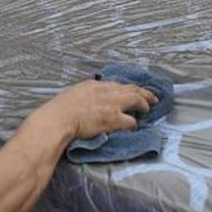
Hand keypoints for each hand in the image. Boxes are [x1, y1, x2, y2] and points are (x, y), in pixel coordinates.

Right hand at [28, 80, 156, 140]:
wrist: (57, 120)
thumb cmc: (59, 112)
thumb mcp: (73, 96)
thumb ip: (86, 97)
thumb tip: (91, 102)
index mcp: (94, 85)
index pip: (117, 84)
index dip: (128, 89)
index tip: (134, 91)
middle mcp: (105, 91)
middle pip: (131, 89)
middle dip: (144, 93)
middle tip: (153, 97)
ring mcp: (111, 104)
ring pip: (136, 100)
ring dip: (144, 105)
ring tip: (149, 109)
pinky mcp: (114, 119)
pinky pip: (131, 121)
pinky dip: (134, 124)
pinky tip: (135, 127)